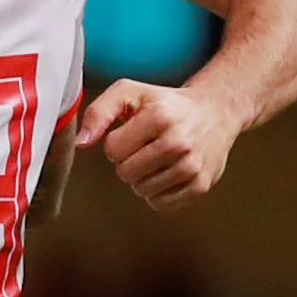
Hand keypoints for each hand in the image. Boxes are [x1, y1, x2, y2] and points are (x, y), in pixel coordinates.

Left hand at [76, 80, 240, 209]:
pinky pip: (160, 203)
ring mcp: (192, 165)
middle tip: (145, 147)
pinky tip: (168, 172)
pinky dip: (158, 192)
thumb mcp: (130, 93)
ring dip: (143, 178)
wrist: (215, 112)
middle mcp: (179, 141)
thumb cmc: (165, 104)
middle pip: (126, 173)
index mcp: (159, 116)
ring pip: (142, 190)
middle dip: (128, 162)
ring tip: (158, 158)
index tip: (132, 134)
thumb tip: (81, 142)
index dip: (116, 144)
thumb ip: (99, 112)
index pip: (113, 150)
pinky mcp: (201, 184)